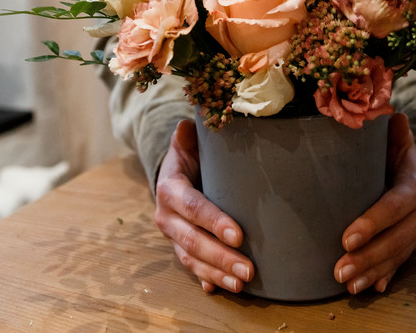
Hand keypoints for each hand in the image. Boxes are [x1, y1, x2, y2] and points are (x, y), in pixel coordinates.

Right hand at [154, 119, 254, 292]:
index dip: (214, 222)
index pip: (194, 208)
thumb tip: (186, 126)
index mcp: (170, 190)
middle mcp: (167, 217)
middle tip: (248, 269)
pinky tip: (222, 289)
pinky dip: (206, 280)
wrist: (172, 176)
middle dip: (220, 257)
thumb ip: (187, 137)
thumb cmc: (189, 158)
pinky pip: (191, 268)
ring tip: (242, 283)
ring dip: (216, 273)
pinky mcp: (180, 248)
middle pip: (192, 241)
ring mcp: (172, 236)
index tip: (238, 235)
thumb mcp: (186, 145)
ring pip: (191, 259)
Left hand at [333, 113, 415, 294]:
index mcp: (414, 188)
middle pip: (394, 241)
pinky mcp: (410, 247)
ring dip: (370, 272)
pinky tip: (367, 289)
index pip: (393, 208)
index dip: (372, 224)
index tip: (347, 237)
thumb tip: (391, 113)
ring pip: (394, 258)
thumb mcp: (398, 141)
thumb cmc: (398, 157)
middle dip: (366, 258)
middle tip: (339, 269)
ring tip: (346, 284)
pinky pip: (397, 265)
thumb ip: (393, 131)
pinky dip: (382, 277)